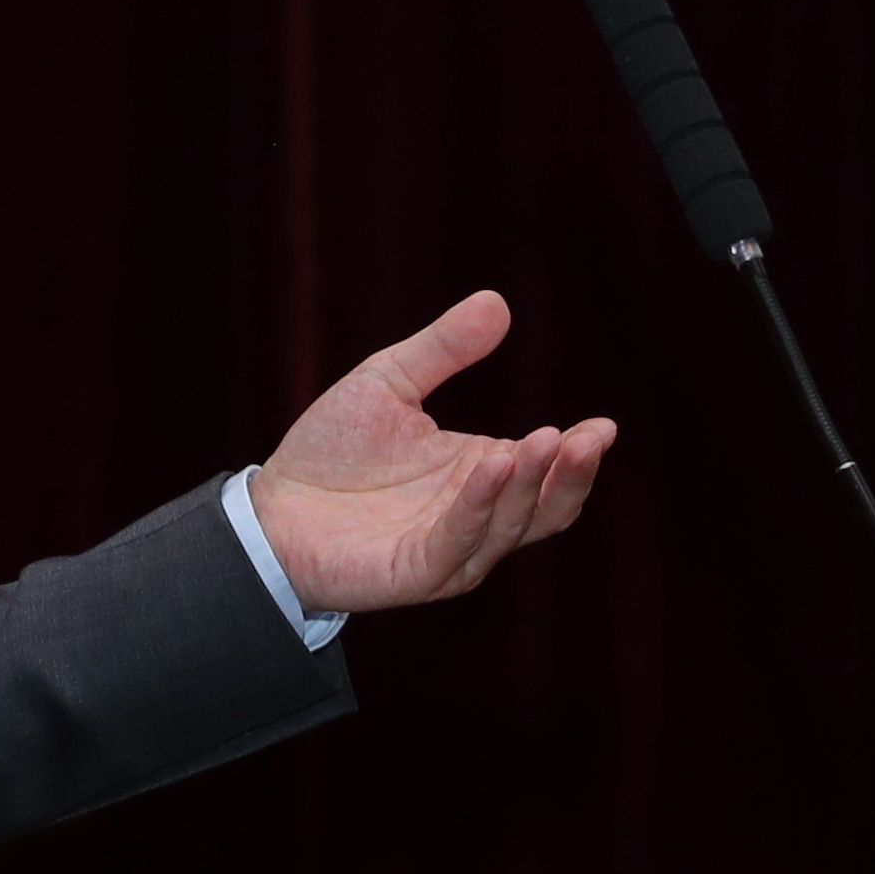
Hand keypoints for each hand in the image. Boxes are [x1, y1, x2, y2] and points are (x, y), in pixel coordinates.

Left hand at [248, 291, 614, 615]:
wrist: (269, 507)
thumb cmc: (330, 452)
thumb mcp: (389, 382)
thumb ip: (443, 349)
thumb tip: (497, 302)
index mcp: (479, 477)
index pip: (546, 472)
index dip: (578, 455)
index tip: (604, 425)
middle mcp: (474, 518)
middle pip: (543, 509)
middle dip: (570, 475)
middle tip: (589, 436)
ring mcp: (449, 551)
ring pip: (508, 526)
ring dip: (530, 485)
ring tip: (545, 440)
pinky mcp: (415, 571)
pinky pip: (458, 542)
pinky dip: (480, 506)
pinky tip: (492, 466)